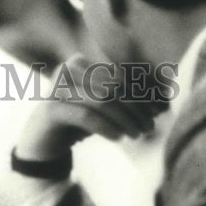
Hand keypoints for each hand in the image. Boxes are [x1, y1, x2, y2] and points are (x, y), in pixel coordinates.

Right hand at [14, 54, 164, 160]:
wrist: (41, 143)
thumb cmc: (75, 121)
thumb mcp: (102, 109)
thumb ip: (127, 101)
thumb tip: (164, 102)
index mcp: (81, 62)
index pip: (120, 74)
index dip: (144, 91)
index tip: (162, 109)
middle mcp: (67, 70)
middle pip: (113, 85)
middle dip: (136, 107)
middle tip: (150, 126)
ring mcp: (56, 89)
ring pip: (102, 99)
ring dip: (126, 119)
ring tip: (137, 134)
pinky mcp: (50, 110)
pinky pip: (86, 116)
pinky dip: (107, 127)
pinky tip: (119, 137)